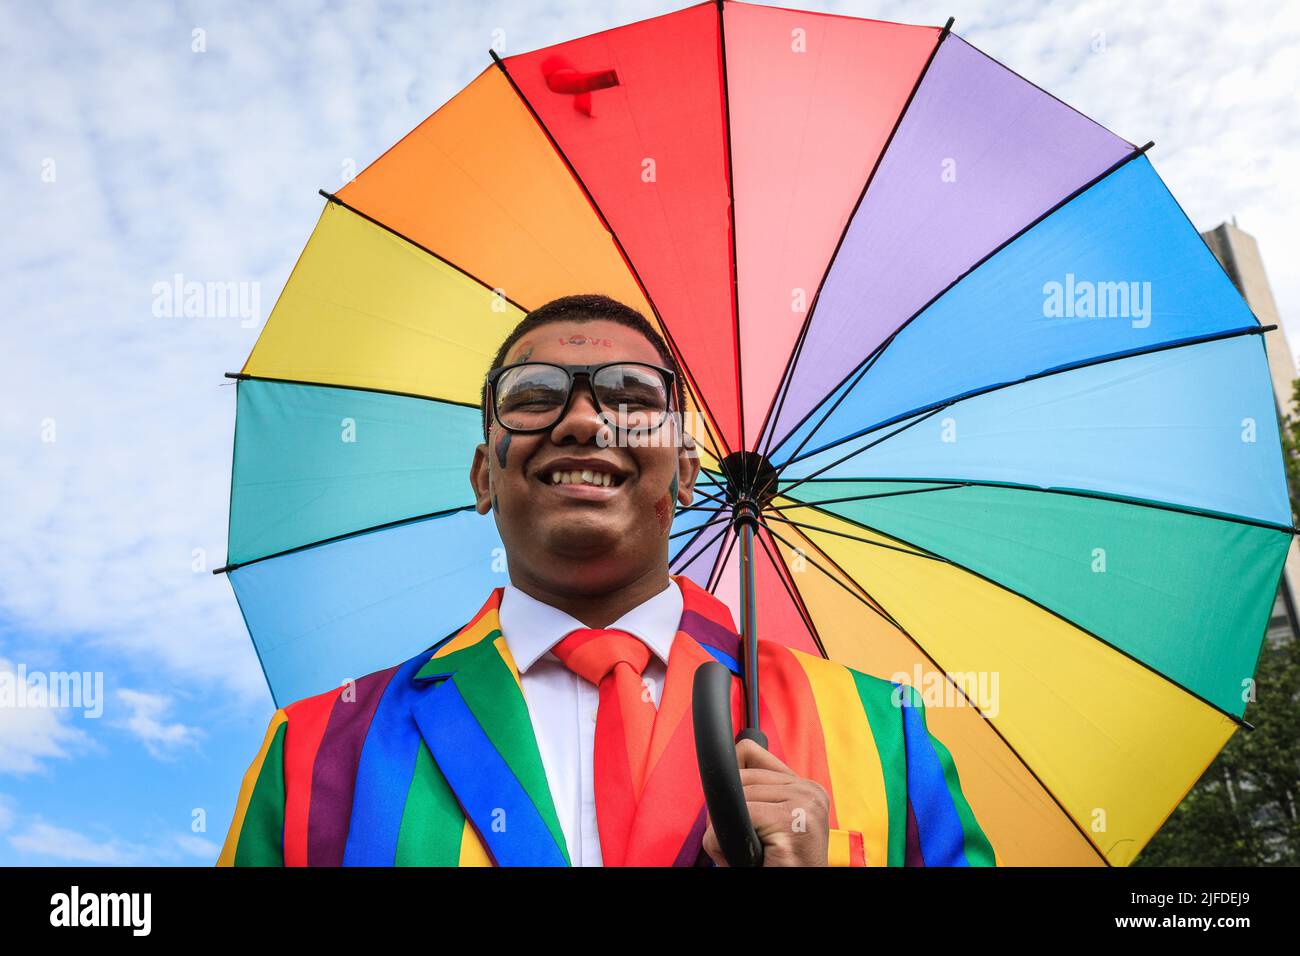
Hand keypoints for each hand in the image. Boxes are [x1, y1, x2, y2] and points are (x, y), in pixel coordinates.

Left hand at [701, 738, 829, 866]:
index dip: (733, 780)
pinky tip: (748, 857)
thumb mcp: (769, 819)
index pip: (751, 753)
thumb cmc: (781, 865)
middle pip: (740, 778)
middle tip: (741, 842)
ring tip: (748, 853)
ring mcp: (804, 806)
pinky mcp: (791, 825)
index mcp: (807, 788)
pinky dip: (723, 843)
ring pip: (735, 799)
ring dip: (725, 832)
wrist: (797, 886)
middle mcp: (810, 792)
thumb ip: (757, 787)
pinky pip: (734, 820)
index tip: (734, 803)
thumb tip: (737, 752)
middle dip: (726, 811)